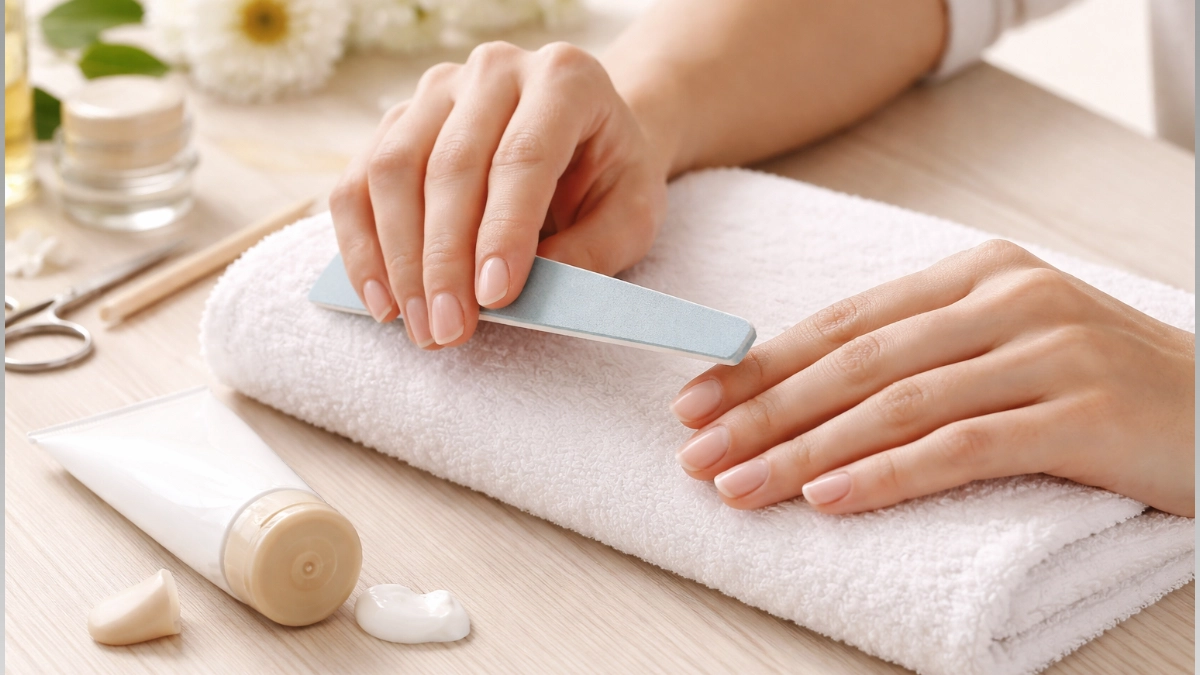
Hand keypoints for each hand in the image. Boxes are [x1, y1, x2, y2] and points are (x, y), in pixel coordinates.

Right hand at [330, 41, 667, 347]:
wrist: (589, 138)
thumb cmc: (611, 178)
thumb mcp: (632, 216)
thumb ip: (590, 250)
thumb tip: (519, 295)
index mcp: (564, 79)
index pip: (522, 155)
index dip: (504, 230)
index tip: (494, 297)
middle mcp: (494, 70)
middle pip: (450, 166)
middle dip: (444, 260)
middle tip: (449, 330)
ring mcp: (436, 91)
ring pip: (392, 171)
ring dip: (399, 260)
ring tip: (420, 327)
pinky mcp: (396, 122)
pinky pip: (357, 184)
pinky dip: (363, 247)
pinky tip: (383, 301)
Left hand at [669, 240, 1195, 516]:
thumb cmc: (1096, 383)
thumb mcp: (1001, 343)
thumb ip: (915, 353)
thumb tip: (800, 394)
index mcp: (975, 274)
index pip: (844, 322)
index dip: (763, 365)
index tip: (697, 401)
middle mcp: (1007, 300)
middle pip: (856, 363)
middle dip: (764, 412)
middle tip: (697, 451)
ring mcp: (1047, 352)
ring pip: (897, 406)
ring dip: (806, 451)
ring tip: (742, 487)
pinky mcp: (1083, 414)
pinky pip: (962, 447)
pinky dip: (887, 474)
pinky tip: (831, 498)